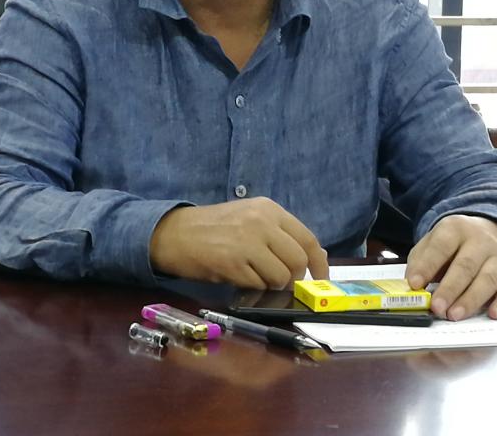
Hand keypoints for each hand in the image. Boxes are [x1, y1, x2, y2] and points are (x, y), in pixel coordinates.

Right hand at [149, 197, 328, 288]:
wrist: (176, 233)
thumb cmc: (215, 228)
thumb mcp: (251, 218)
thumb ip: (280, 234)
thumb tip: (313, 259)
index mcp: (269, 209)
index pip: (308, 239)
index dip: (319, 264)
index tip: (320, 279)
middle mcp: (262, 222)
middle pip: (298, 260)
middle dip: (293, 278)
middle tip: (280, 281)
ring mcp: (247, 242)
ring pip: (281, 276)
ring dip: (272, 284)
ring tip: (254, 275)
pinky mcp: (233, 263)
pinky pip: (258, 285)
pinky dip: (253, 286)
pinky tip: (238, 276)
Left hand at [404, 214, 496, 320]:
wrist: (490, 232)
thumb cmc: (454, 244)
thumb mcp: (433, 242)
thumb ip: (420, 260)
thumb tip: (413, 284)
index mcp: (456, 228)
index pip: (441, 246)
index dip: (428, 266)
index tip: (415, 284)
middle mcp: (481, 241)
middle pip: (466, 265)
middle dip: (450, 289)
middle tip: (436, 307)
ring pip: (487, 279)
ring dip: (471, 300)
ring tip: (454, 315)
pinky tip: (493, 314)